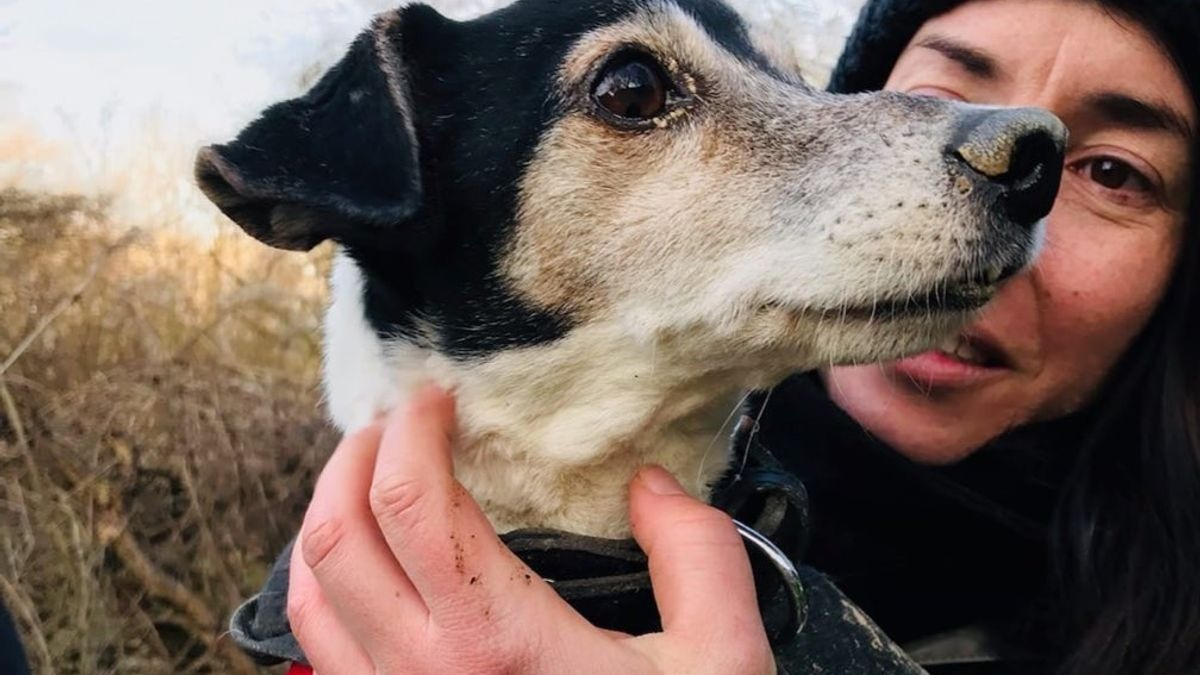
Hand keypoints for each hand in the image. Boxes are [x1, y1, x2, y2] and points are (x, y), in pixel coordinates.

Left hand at [287, 385, 774, 674]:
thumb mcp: (721, 660)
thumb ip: (698, 553)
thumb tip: (649, 486)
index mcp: (496, 643)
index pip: (411, 502)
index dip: (412, 429)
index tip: (438, 397)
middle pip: (333, 537)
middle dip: (352, 458)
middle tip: (393, 424)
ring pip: (306, 597)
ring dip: (324, 518)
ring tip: (367, 480)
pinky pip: (318, 651)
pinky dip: (322, 588)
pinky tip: (365, 570)